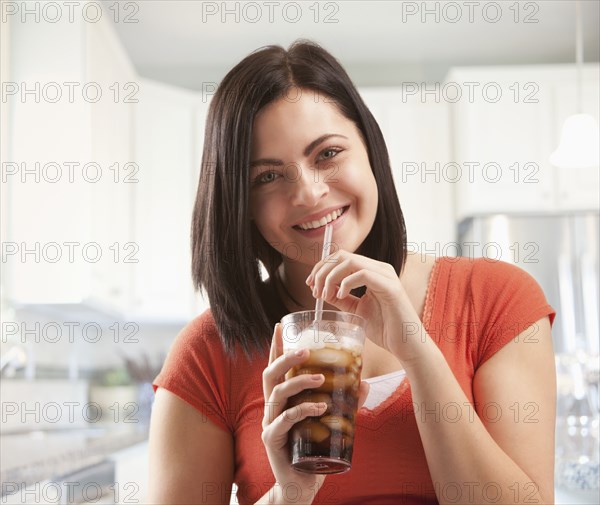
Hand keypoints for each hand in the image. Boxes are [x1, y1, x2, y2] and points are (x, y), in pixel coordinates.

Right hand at [261, 323, 369, 503]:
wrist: (301, 485)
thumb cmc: (312, 449)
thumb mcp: (328, 422)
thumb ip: (343, 403)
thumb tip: (364, 384)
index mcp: (280, 399)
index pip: (275, 367)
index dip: (275, 346)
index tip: (280, 325)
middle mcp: (271, 407)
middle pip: (270, 374)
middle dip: (285, 357)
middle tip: (306, 348)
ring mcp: (269, 423)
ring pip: (277, 393)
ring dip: (299, 381)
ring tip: (321, 378)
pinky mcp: (273, 440)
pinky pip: (284, 420)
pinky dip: (302, 410)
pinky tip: (320, 407)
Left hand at [306, 250, 424, 363]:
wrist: (406, 345)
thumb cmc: (385, 329)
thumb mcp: (355, 311)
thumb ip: (341, 299)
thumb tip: (322, 290)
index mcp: (372, 272)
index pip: (341, 257)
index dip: (322, 267)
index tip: (310, 284)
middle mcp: (380, 269)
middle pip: (342, 255)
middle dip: (323, 270)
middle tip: (314, 290)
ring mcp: (386, 275)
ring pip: (350, 261)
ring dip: (331, 277)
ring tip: (325, 295)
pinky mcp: (390, 286)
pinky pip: (363, 274)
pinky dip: (346, 283)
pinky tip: (340, 297)